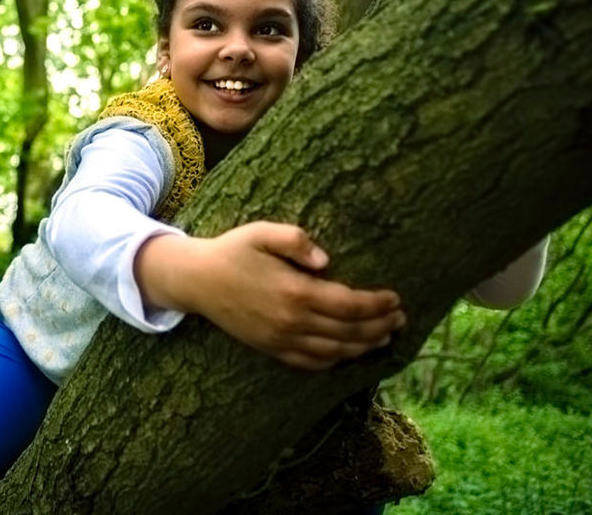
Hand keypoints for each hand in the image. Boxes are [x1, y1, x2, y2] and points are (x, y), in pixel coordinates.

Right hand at [135, 221, 404, 369]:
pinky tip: (348, 353)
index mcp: (295, 291)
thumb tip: (326, 260)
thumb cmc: (232, 251)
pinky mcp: (270, 349)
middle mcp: (291, 321)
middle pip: (349, 332)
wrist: (196, 280)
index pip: (350, 305)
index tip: (396, 298)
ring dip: (364, 347)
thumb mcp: (261, 232)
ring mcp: (280, 339)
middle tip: (400, 319)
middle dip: (380, 326)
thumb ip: (296, 240)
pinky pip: (310, 363)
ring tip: (384, 337)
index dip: (378, 304)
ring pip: (334, 352)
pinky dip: (335, 362)